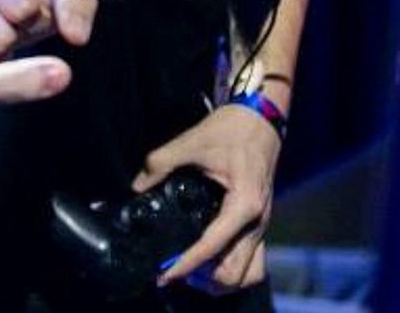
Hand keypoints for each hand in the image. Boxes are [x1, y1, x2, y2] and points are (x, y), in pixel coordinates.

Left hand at [133, 105, 280, 292]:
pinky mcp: (260, 224)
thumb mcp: (192, 142)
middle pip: (234, 273)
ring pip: (247, 274)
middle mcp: (257, 223)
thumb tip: (136, 186)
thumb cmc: (229, 130)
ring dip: (220, 279)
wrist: (259, 119)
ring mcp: (262, 226)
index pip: (212, 248)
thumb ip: (161, 162)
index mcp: (243, 205)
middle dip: (203, 279)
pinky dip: (232, 267)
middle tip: (175, 268)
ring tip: (192, 269)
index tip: (164, 274)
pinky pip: (252, 261)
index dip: (186, 265)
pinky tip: (210, 258)